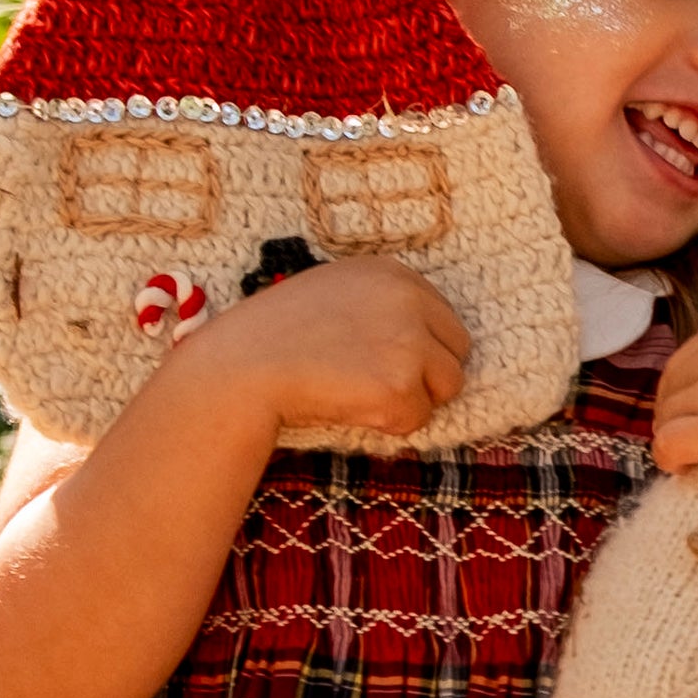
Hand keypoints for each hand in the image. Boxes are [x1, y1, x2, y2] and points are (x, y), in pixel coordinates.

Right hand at [170, 254, 467, 439]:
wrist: (241, 367)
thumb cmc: (278, 335)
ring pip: (447, 388)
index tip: (385, 361)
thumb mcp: (335, 293)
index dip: (420, 350)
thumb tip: (428, 339)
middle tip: (373, 382)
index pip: (445, 321)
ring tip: (357, 391)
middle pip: (457, 353)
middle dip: (426, 375)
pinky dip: (389, 424)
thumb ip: (382, 305)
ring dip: (411, 400)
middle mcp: (409, 300)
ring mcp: (408, 343)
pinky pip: (418, 420)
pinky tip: (348, 404)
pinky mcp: (399, 386)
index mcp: (394, 273)